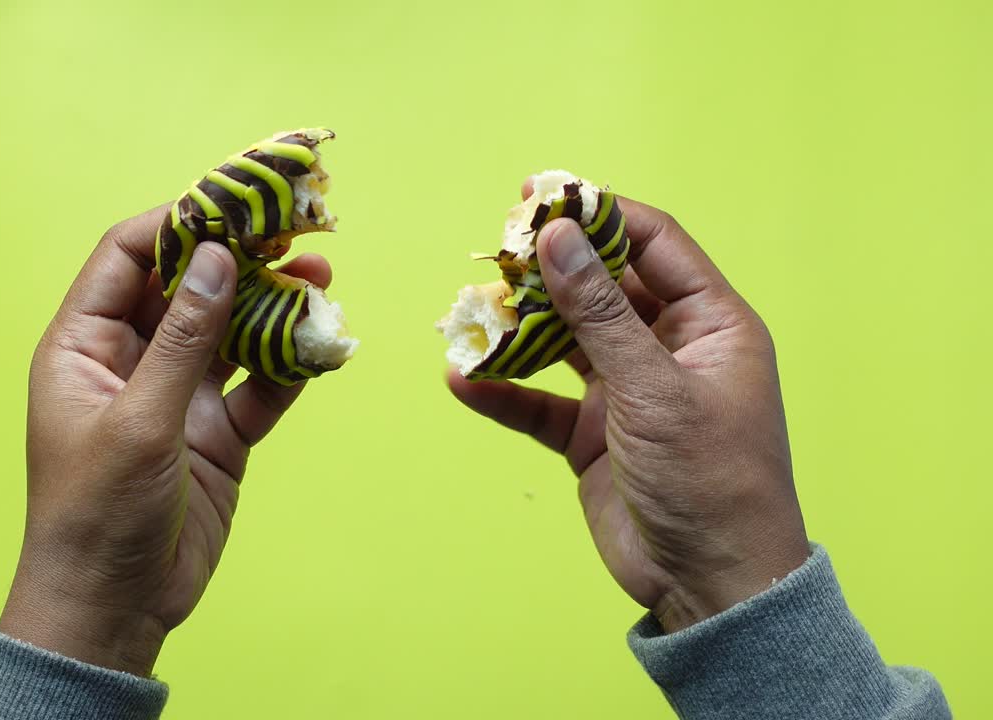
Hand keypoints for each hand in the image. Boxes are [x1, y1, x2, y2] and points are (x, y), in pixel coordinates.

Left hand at [0, 207, 331, 675]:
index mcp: (85, 346)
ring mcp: (179, 397)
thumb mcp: (140, 419)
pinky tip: (324, 343)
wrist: (114, 609)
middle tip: (295, 229)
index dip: (177, 223)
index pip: (126, 257)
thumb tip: (218, 257)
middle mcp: (133, 362)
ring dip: (275, 305)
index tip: (232, 200)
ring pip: (232, 332)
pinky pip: (260, 385)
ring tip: (324, 278)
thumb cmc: (98, 514)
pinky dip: (290, 364)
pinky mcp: (218, 434)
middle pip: (189, 287)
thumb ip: (184, 338)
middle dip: (240, 257)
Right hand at [449, 190, 809, 631]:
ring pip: (566, 341)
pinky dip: (506, 392)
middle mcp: (669, 350)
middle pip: (603, 287)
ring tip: (471, 313)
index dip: (600, 215)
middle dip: (550, 268)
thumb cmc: (709, 480)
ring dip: (521, 328)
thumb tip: (558, 237)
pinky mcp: (594, 436)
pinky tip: (464, 381)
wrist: (710, 585)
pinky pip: (541, 402)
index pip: (654, 245)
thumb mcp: (654, 389)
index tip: (542, 195)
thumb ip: (601, 312)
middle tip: (496, 244)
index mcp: (710, 326)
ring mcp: (629, 393)